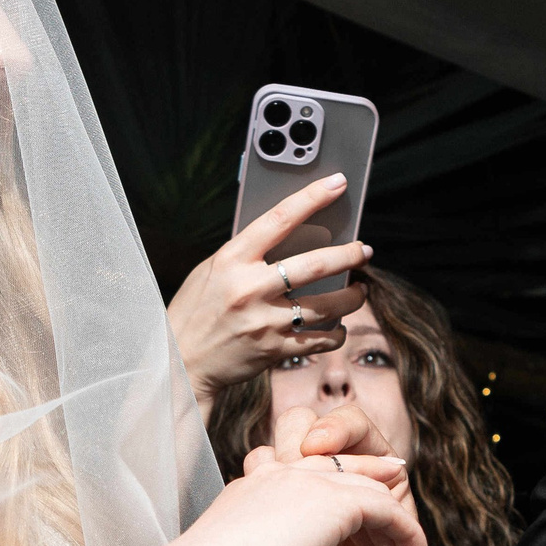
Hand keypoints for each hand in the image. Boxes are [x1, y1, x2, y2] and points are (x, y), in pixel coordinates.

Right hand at [137, 448, 430, 545]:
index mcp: (251, 491)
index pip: (298, 467)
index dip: (334, 478)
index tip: (361, 501)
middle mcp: (278, 477)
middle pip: (338, 462)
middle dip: (372, 475)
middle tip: (400, 490)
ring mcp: (304, 482)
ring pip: (367, 487)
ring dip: (395, 527)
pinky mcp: (333, 501)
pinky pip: (386, 510)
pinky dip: (408, 538)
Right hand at [165, 173, 369, 409]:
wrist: (180, 361)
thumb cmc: (196, 310)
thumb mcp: (212, 270)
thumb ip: (247, 254)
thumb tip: (291, 234)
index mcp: (232, 260)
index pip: (279, 218)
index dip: (313, 197)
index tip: (338, 183)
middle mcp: (250, 288)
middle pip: (315, 264)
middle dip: (349, 255)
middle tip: (364, 251)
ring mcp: (264, 322)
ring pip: (326, 306)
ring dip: (352, 297)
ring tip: (359, 291)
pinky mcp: (273, 350)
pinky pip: (319, 340)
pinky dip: (336, 334)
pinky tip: (339, 327)